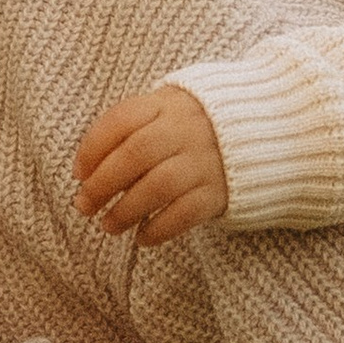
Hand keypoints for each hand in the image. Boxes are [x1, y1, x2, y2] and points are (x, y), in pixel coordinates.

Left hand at [75, 87, 231, 244]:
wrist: (264, 130)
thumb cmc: (196, 125)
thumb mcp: (167, 110)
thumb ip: (132, 130)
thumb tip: (86, 171)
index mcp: (166, 104)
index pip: (121, 120)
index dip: (92, 148)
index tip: (78, 173)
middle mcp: (185, 129)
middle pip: (136, 154)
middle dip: (102, 184)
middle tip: (83, 206)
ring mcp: (205, 160)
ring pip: (158, 186)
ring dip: (126, 210)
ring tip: (108, 226)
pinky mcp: (220, 190)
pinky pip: (185, 213)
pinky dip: (159, 228)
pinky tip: (142, 238)